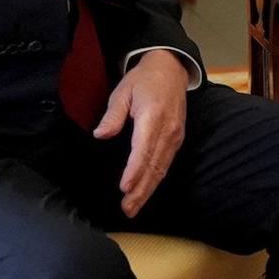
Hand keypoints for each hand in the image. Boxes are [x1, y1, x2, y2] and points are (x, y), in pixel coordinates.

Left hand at [95, 49, 189, 215]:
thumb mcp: (122, 91)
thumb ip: (112, 115)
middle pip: (154, 166)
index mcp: (152, 117)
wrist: (170, 69)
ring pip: (162, 169)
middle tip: (127, 209)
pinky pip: (166, 164)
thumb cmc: (142, 80)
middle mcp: (167, 130)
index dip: (134, 171)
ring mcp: (175, 136)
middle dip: (141, 190)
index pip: (143, 150)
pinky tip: (146, 191)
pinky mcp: (177, 139)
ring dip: (148, 190)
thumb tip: (101, 135)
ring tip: (134, 207)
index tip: (124, 188)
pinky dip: (156, 180)